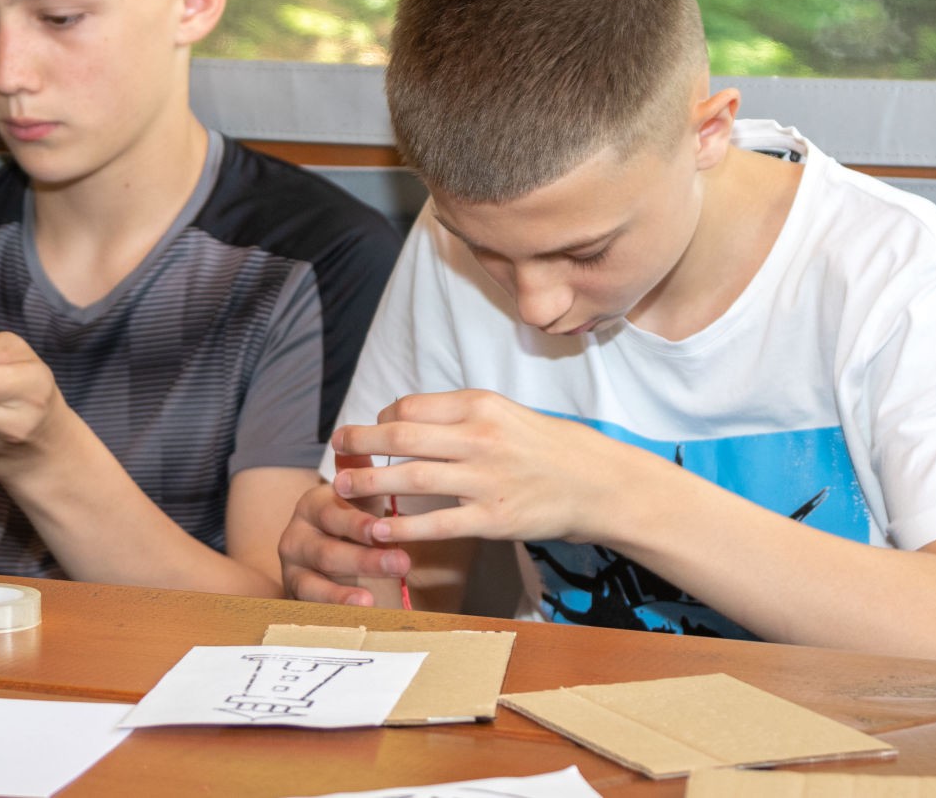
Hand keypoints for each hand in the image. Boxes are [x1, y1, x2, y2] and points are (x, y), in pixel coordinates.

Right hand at [277, 460, 411, 605]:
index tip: (387, 530)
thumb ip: (362, 472)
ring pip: (316, 580)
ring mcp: (292, 567)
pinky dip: (333, 611)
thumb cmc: (349, 524)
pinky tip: (356, 614)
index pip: (334, 512)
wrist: (321, 560)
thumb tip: (373, 430)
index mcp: (314, 504)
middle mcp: (296, 534)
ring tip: (371, 600)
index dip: (359, 523)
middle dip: (364, 557)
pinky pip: (311, 605)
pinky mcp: (294, 594)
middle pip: (326, 548)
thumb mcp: (359, 499)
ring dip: (345, 591)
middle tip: (400, 563)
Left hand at [330, 389, 650, 545]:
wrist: (598, 483)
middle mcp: (480, 437)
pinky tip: (378, 530)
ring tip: (342, 488)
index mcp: (481, 405)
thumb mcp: (506, 414)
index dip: (382, 417)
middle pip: (403, 435)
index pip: (412, 406)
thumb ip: (460, 416)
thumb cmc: (548, 447)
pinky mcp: (493, 518)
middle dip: (362, 440)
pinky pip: (437, 524)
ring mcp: (486, 479)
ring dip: (370, 483)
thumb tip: (406, 418)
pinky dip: (403, 528)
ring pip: (412, 478)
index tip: (372, 429)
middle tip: (337, 446)